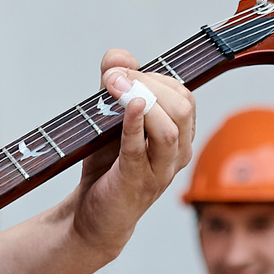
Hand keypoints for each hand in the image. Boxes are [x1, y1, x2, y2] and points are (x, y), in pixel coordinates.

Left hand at [65, 49, 196, 258]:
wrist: (91, 216)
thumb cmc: (107, 164)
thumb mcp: (109, 117)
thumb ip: (115, 82)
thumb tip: (118, 57)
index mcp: (180, 135)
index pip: (182, 95)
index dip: (152, 76)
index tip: (119, 71)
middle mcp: (178, 153)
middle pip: (182, 107)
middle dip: (147, 83)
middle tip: (112, 79)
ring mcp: (161, 171)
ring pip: (170, 129)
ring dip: (141, 101)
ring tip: (112, 89)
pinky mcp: (137, 184)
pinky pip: (141, 151)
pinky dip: (133, 125)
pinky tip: (125, 106)